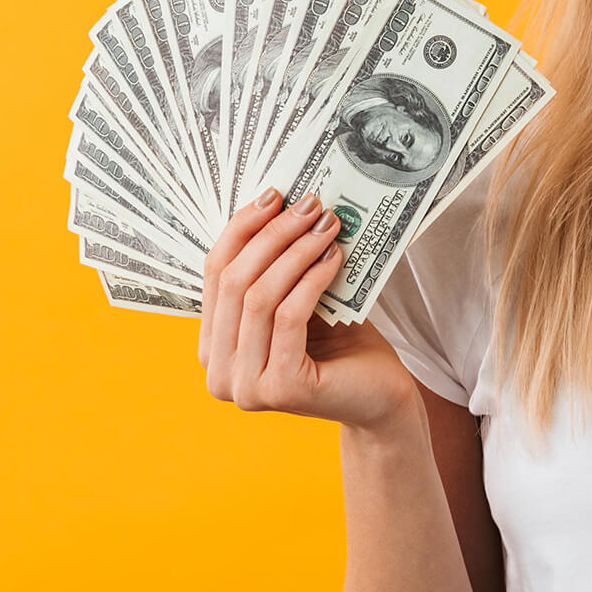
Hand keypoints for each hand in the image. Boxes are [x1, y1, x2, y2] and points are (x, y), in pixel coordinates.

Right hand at [198, 186, 419, 431]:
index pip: (214, 274)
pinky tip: (334, 258)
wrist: (379, 397)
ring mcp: (246, 387)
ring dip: (296, 252)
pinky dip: (311, 280)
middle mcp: (218, 373)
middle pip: (234, 283)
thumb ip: (273, 269)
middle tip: (309, 205)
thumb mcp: (297, 300)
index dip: (241, 230)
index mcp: (212, 348)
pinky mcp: (280, 389)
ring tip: (327, 225)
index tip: (274, 195)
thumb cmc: (339, 346)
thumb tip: (274, 203)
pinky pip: (288, 317)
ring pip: (259, 297)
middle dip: (272, 235)